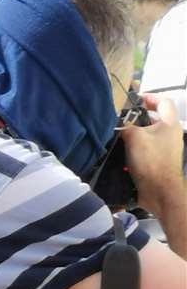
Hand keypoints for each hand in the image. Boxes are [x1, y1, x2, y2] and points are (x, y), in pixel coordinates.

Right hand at [122, 94, 185, 219]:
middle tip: (121, 119)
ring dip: (135, 134)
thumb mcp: (134, 138)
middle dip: (138, 117)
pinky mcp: (159, 161)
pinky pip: (147, 149)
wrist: (160, 191)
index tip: (135, 101)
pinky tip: (122, 152)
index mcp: (170, 124)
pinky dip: (135, 148)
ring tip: (118, 136)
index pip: (164, 102)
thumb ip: (126, 127)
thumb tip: (119, 128)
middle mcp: (170, 134)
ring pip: (149, 134)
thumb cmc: (151, 160)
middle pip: (155, 118)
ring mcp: (166, 149)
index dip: (150, 97)